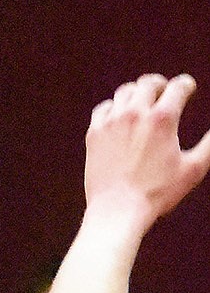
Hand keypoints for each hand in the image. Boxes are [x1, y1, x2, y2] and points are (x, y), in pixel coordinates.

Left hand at [84, 73, 209, 233]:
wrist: (118, 210)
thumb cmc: (157, 194)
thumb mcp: (193, 169)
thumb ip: (209, 146)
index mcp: (162, 119)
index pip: (178, 86)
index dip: (186, 85)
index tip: (187, 88)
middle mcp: (136, 113)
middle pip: (149, 83)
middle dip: (161, 85)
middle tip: (163, 90)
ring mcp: (113, 121)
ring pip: (125, 92)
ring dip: (137, 94)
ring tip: (142, 103)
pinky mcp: (94, 133)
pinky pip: (103, 108)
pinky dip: (113, 108)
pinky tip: (118, 116)